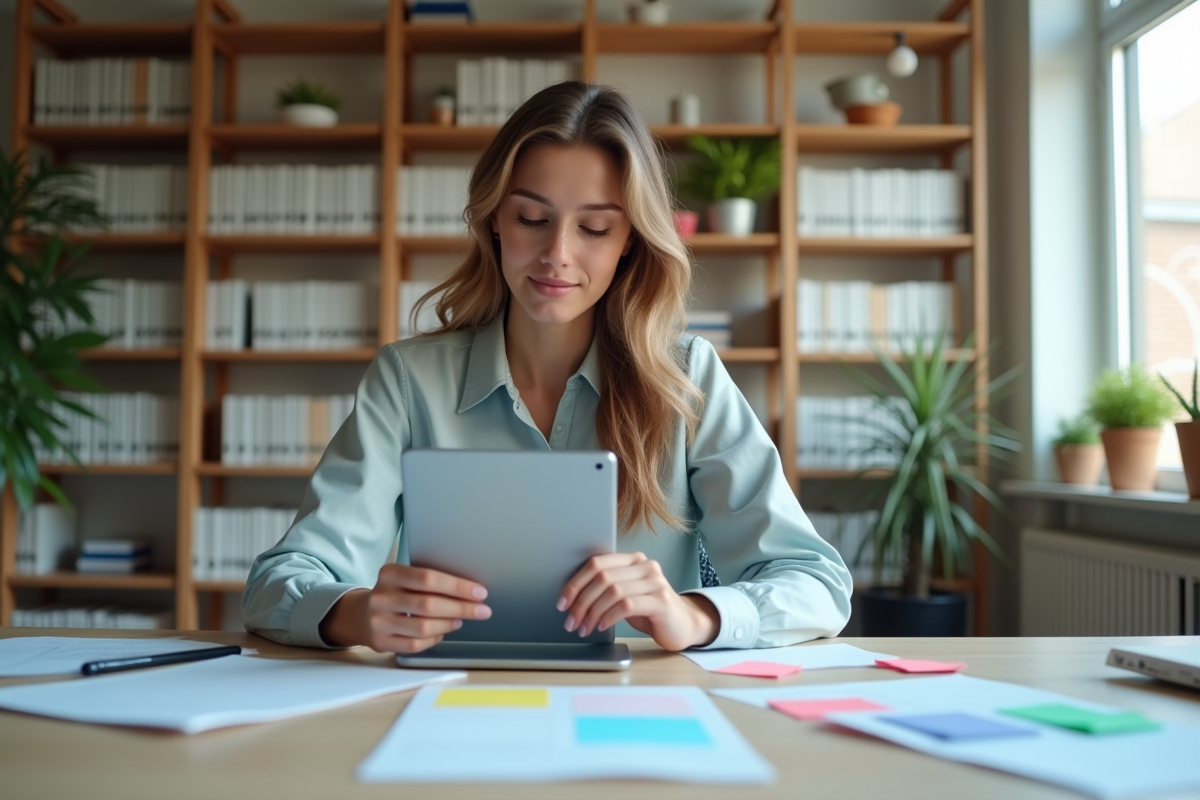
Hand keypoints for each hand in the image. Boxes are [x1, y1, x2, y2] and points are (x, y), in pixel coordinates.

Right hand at [319, 564, 491, 653]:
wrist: (360, 614)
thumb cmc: (394, 593)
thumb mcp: (404, 578)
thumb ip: (429, 581)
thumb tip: (470, 590)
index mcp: (390, 574)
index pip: (428, 578)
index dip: (457, 587)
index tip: (480, 592)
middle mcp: (381, 597)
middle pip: (428, 604)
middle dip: (461, 608)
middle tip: (482, 610)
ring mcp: (379, 622)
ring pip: (423, 627)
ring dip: (449, 624)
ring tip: (461, 620)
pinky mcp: (380, 642)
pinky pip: (415, 645)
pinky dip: (434, 638)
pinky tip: (443, 631)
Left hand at [557, 552, 719, 651]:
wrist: (683, 626)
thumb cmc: (649, 611)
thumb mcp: (625, 595)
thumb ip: (606, 588)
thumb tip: (570, 597)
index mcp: (632, 559)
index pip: (597, 563)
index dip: (575, 582)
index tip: (562, 602)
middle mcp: (645, 565)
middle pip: (602, 577)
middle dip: (581, 601)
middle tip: (570, 621)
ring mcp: (655, 582)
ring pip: (613, 591)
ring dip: (592, 612)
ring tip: (584, 628)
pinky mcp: (661, 600)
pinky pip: (626, 605)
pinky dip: (608, 617)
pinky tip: (602, 626)